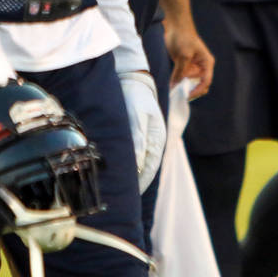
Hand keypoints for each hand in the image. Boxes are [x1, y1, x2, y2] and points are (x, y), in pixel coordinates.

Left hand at [119, 71, 166, 191]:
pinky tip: (120, 169)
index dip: (141, 182)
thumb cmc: (135, 96)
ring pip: (141, 162)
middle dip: (136, 182)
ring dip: (132, 174)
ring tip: (120, 188)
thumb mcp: (136, 116)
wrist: (133, 79)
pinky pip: (136, 154)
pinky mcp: (139, 134)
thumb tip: (137, 163)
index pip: (150, 167)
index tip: (131, 196)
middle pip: (146, 168)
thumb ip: (138, 139)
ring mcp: (147, 138)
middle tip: (123, 198)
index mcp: (157, 138)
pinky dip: (129, 163)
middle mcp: (154, 141)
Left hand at [163, 25, 214, 98]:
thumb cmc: (183, 37)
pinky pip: (183, 78)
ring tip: (174, 92)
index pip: (206, 81)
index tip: (188, 95)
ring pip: (190, 82)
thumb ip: (180, 71)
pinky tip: (172, 86)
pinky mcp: (185, 65)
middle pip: (200, 84)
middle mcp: (202, 66)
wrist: (175, 26)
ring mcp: (193, 67)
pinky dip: (178, 82)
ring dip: (183, 88)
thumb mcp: (183, 56)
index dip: (198, 90)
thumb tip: (175, 85)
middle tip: (180, 96)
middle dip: (191, 91)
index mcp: (207, 63)